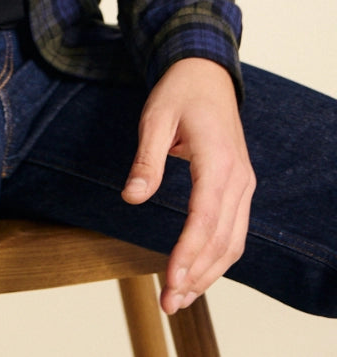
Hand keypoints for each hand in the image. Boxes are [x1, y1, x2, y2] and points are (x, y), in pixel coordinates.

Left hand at [121, 57, 254, 314]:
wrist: (206, 73)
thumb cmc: (180, 92)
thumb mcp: (155, 117)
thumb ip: (146, 160)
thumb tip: (131, 197)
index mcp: (218, 161)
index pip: (205, 219)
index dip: (188, 254)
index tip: (170, 280)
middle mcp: (238, 178)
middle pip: (222, 240)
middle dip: (196, 275)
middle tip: (168, 302)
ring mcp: (243, 184)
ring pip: (233, 242)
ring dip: (209, 273)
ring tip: (180, 297)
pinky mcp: (239, 187)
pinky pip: (234, 231)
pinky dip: (218, 257)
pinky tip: (198, 273)